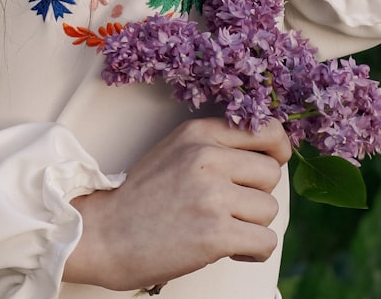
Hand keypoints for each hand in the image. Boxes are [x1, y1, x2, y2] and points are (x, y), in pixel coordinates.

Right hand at [63, 117, 291, 289]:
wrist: (103, 235)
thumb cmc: (139, 199)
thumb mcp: (173, 152)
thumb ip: (214, 146)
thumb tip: (268, 154)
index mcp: (197, 134)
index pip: (266, 129)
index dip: (277, 149)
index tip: (272, 162)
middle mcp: (207, 158)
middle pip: (271, 173)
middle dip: (256, 194)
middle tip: (229, 208)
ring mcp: (212, 196)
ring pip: (269, 210)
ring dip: (251, 225)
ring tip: (221, 229)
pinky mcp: (215, 234)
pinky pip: (265, 241)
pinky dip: (252, 252)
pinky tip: (228, 250)